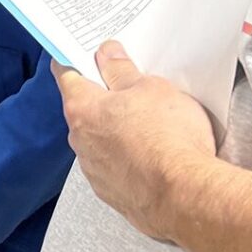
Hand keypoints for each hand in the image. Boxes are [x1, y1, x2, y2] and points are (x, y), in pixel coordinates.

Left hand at [54, 40, 217, 241]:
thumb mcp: (150, 88)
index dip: (75, 59)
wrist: (185, 197)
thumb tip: (106, 54)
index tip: (84, 54)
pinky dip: (129, 161)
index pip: (66, 74)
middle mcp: (80, 141)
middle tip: (132, 91)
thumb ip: (122, 71)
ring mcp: (94, 171)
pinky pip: (115, 169)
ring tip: (152, 130)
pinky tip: (154, 158)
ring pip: (100, 142)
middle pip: (85, 110)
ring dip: (117, 134)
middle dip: (104, 100)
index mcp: (82, 108)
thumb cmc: (168, 138)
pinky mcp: (112, 194)